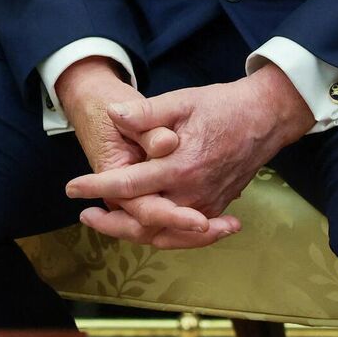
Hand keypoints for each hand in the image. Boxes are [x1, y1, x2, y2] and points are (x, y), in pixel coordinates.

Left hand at [64, 64, 314, 237]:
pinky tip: (144, 229)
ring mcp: (208, 204)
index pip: (128, 184)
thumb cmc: (222, 106)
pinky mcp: (217, 207)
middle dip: (111, 223)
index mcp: (180, 167)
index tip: (71, 187)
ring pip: (165, 234)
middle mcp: (194, 193)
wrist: (266, 118)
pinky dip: (162, 235)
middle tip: (85, 214)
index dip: (96, 186)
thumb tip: (112, 115)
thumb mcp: (181, 101)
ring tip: (107, 222)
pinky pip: (185, 234)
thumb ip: (146, 112)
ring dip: (133, 233)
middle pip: (144, 222)